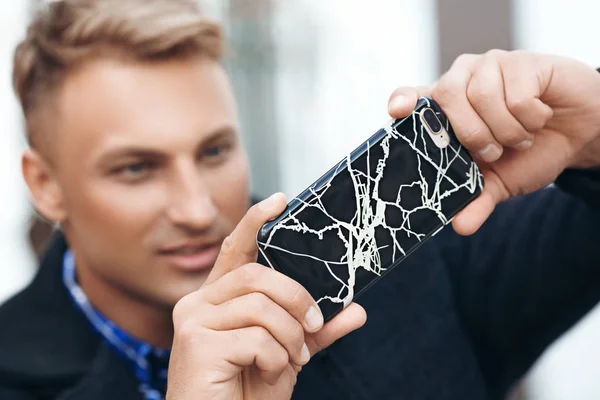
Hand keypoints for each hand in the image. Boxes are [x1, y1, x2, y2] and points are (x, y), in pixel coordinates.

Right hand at [166, 193, 366, 399]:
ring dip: (289, 337)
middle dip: (296, 298)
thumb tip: (357, 310)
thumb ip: (316, 330)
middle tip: (313, 325)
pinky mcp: (195, 344)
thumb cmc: (246, 391)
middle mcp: (197, 303)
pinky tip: (266, 375)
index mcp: (217, 299)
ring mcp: (192, 321)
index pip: (235, 250)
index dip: (255, 222)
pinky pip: (256, 337)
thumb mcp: (288, 354)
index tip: (280, 200)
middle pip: (257, 275)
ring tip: (290, 360)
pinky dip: (275, 359)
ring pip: (260, 306)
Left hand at [388, 50, 599, 234]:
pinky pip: (517, 95)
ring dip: (506, 130)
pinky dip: (532, 118)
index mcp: (446, 108)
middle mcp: (461, 80)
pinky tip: (539, 116)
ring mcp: (490, 66)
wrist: (577, 133)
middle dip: (472, 134)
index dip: (404, 101)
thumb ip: (476, 200)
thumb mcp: (499, 182)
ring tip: (519, 136)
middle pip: (447, 97)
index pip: (413, 97)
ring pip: (483, 97)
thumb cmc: (529, 151)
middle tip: (494, 151)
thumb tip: (459, 227)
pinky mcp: (521, 62)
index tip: (397, 113)